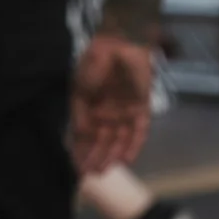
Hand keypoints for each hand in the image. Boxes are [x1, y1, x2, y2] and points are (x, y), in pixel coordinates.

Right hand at [71, 32, 154, 175]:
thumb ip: (81, 115)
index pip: (83, 137)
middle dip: (97, 158)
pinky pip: (139, 130)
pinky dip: (134, 144)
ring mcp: (124, 111)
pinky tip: (127, 159)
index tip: (76, 169)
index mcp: (88, 110)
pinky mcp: (142, 107)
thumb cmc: (95, 64)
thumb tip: (80, 138)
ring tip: (106, 170)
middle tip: (92, 174)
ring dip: (113, 155)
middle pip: (102, 141)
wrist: (119, 44)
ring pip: (119, 139)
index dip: (80, 152)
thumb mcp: (80, 91)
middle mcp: (107, 114)